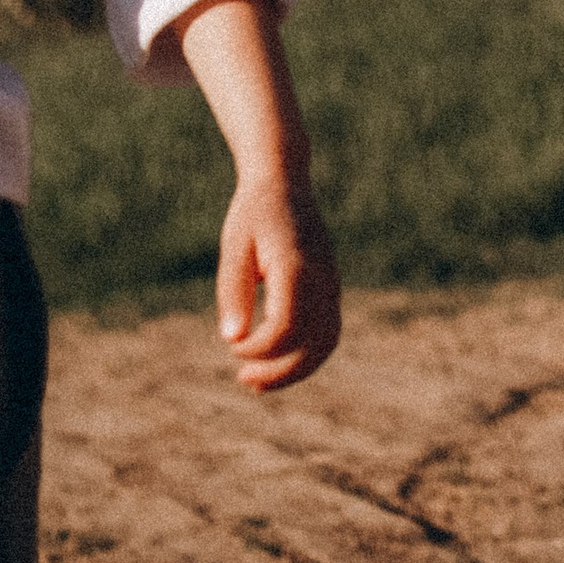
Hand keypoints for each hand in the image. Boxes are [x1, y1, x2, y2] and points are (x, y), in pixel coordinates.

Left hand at [215, 169, 340, 391]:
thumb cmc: (253, 213)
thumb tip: (231, 339)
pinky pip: (327, 332)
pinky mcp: (331, 288)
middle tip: (244, 379)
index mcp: (296, 264)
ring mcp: (332, 283)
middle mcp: (321, 277)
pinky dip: (306, 355)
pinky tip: (276, 362)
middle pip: (312, 343)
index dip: (259, 348)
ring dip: (295, 370)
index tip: (233, 346)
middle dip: (279, 371)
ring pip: (326, 343)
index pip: (287, 326)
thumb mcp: (235, 245)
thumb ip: (233, 291)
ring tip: (259, 381)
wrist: (284, 182)